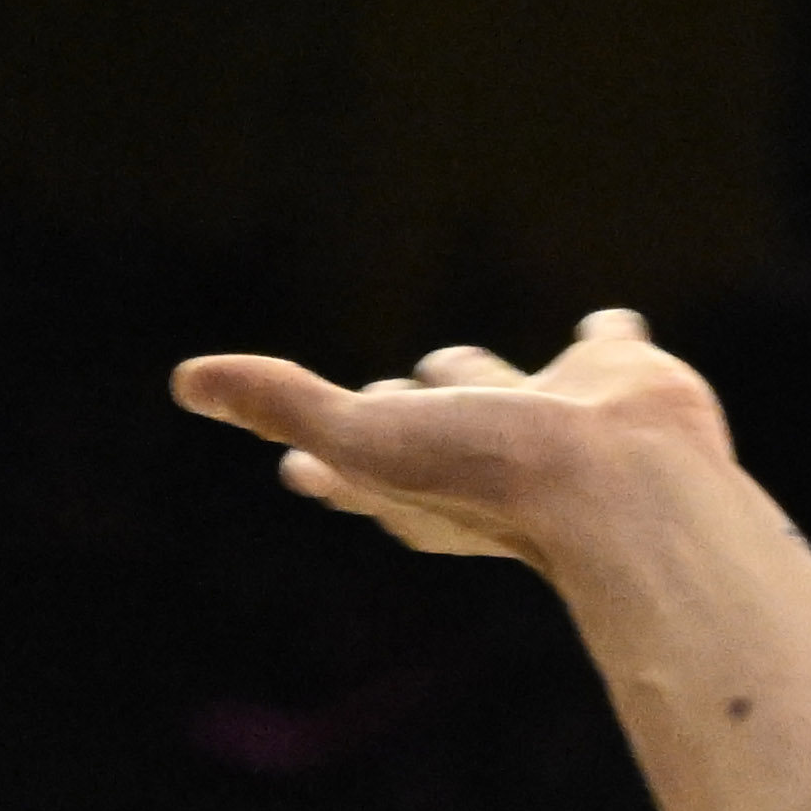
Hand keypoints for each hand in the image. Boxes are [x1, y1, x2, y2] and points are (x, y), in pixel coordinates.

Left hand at [172, 308, 735, 567]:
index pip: (352, 461)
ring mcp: (553, 418)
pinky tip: (608, 325)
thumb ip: (280, 403)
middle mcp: (480, 451)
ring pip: (507, 389)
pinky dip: (607, 335)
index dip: (322, 457)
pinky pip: (608, 345)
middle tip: (379, 398)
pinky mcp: (618, 380)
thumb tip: (185, 381)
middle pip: (425, 428)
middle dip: (399, 414)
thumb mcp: (362, 437)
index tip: (296, 462)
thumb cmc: (487, 477)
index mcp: (415, 479)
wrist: (625, 486)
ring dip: (484, 377)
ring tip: (459, 365)